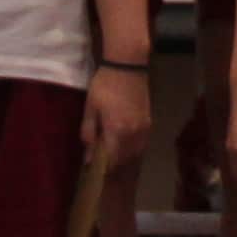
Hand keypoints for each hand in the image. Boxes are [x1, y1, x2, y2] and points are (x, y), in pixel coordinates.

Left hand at [83, 60, 153, 178]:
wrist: (127, 65)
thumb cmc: (104, 85)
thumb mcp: (90, 107)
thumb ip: (89, 133)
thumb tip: (88, 156)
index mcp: (117, 131)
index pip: (111, 160)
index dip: (103, 169)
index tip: (94, 171)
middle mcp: (134, 134)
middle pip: (125, 160)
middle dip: (113, 167)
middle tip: (102, 167)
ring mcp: (143, 128)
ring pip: (135, 154)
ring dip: (124, 160)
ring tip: (113, 160)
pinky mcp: (148, 122)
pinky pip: (141, 144)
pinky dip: (133, 150)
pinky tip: (124, 148)